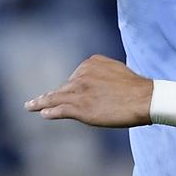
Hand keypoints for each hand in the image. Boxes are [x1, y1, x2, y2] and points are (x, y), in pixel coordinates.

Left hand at [25, 54, 153, 127]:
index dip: (73, 89)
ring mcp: (79, 90)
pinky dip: (50, 111)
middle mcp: (82, 74)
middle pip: (64, 87)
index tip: (71, 95)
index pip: (75, 77)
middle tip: (38, 101)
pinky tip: (42, 113)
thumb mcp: (116, 72)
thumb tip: (93, 82)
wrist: (145, 98)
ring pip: (55, 97)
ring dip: (41, 102)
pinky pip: (59, 109)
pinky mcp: (79, 107)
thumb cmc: (136, 88)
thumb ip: (102, 75)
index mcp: (91, 62)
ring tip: (30, 106)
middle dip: (53, 95)